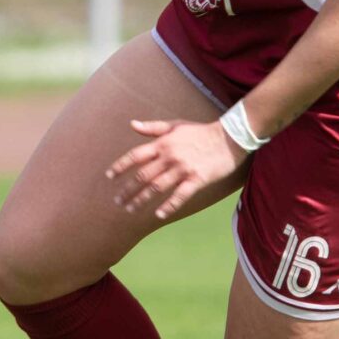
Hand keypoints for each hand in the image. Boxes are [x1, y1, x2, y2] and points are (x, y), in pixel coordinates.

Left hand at [106, 119, 242, 219]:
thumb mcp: (176, 125)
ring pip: (157, 187)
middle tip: (117, 200)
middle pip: (143, 175)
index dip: (120, 166)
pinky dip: (169, 206)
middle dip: (128, 189)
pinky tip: (159, 214)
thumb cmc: (200, 131)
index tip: (109, 177)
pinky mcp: (197, 179)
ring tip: (130, 209)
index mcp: (163, 143)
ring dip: (141, 199)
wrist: (229, 137)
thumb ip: (153, 127)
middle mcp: (170, 156)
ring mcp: (183, 169)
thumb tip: (132, 124)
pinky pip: (180, 195)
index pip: (135, 156)